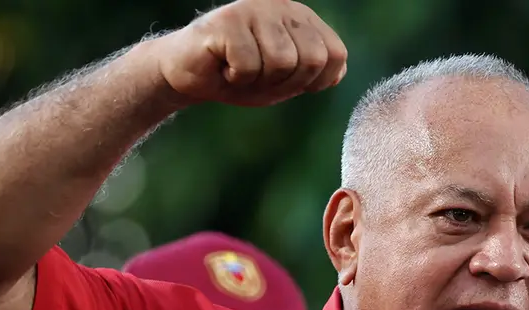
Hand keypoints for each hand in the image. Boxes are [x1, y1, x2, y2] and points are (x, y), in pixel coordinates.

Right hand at [157, 0, 346, 106]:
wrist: (190, 74)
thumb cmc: (239, 76)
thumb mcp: (285, 79)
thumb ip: (315, 73)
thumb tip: (339, 71)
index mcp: (302, 18)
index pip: (335, 55)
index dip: (314, 82)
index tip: (287, 83)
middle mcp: (282, 6)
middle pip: (312, 60)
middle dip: (286, 83)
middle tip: (259, 77)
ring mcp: (255, 9)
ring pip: (281, 62)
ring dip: (258, 81)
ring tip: (240, 70)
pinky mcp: (228, 20)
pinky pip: (248, 65)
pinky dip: (235, 78)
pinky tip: (223, 67)